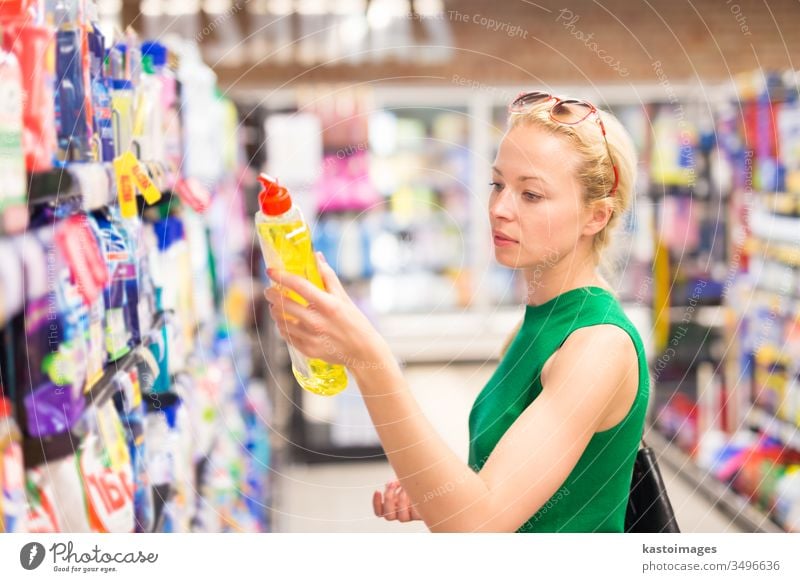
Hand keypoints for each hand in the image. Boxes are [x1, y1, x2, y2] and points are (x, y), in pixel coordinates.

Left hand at [264, 253, 388, 369]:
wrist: (363, 351)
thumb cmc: (355, 322)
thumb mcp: (344, 297)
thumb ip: (328, 277)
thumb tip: (316, 256)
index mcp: (328, 304)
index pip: (299, 285)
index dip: (282, 276)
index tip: (271, 271)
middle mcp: (317, 321)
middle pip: (284, 304)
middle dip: (272, 294)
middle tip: (269, 291)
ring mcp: (311, 337)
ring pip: (281, 321)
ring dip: (275, 311)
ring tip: (276, 306)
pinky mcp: (308, 349)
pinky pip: (286, 336)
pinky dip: (283, 326)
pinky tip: (285, 322)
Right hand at [373, 480, 421, 521]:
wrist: (432, 486)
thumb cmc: (415, 483)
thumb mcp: (402, 481)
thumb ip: (395, 483)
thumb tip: (389, 484)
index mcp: (393, 506)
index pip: (380, 512)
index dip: (376, 504)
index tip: (377, 490)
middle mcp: (400, 513)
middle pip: (388, 517)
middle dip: (388, 500)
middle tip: (392, 485)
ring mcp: (411, 516)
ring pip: (402, 518)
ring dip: (402, 501)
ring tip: (406, 487)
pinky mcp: (421, 516)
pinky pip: (416, 513)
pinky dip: (415, 501)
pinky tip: (417, 491)